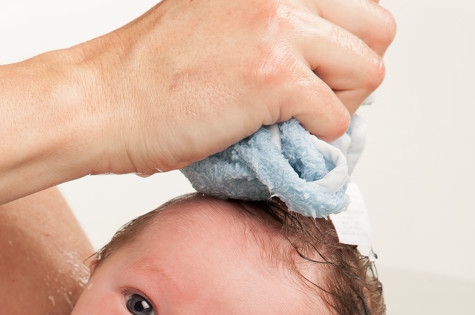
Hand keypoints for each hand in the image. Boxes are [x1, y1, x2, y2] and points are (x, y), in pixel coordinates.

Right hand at [71, 0, 395, 174]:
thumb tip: (314, 59)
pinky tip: (271, 137)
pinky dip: (311, 140)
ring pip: (369, 71)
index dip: (342, 45)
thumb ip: (265, 23)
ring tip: (291, 122)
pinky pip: (335, 118)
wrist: (97, 102)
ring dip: (339, 106)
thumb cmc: (142, 76)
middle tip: (310, 101)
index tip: (316, 73)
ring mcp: (279, 29)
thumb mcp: (213, 18)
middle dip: (352, 73)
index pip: (354, 0)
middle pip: (377, 28)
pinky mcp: (274, 78)